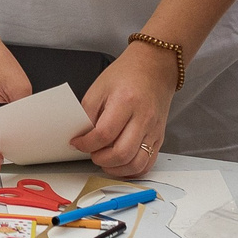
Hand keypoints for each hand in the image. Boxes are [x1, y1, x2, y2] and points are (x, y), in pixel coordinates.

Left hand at [73, 43, 177, 176]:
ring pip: (136, 164)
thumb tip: (80, 135)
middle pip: (121, 153)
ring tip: (104, 160)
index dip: (86, 144)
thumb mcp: (100, 87)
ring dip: (116, 169)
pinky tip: (120, 164)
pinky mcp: (159, 137)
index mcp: (125, 102)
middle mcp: (143, 118)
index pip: (103, 134)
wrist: (155, 67)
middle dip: (100, 159)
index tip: (77, 143)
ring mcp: (154, 130)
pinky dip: (132, 170)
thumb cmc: (127, 74)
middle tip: (92, 152)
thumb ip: (88, 112)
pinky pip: (148, 163)